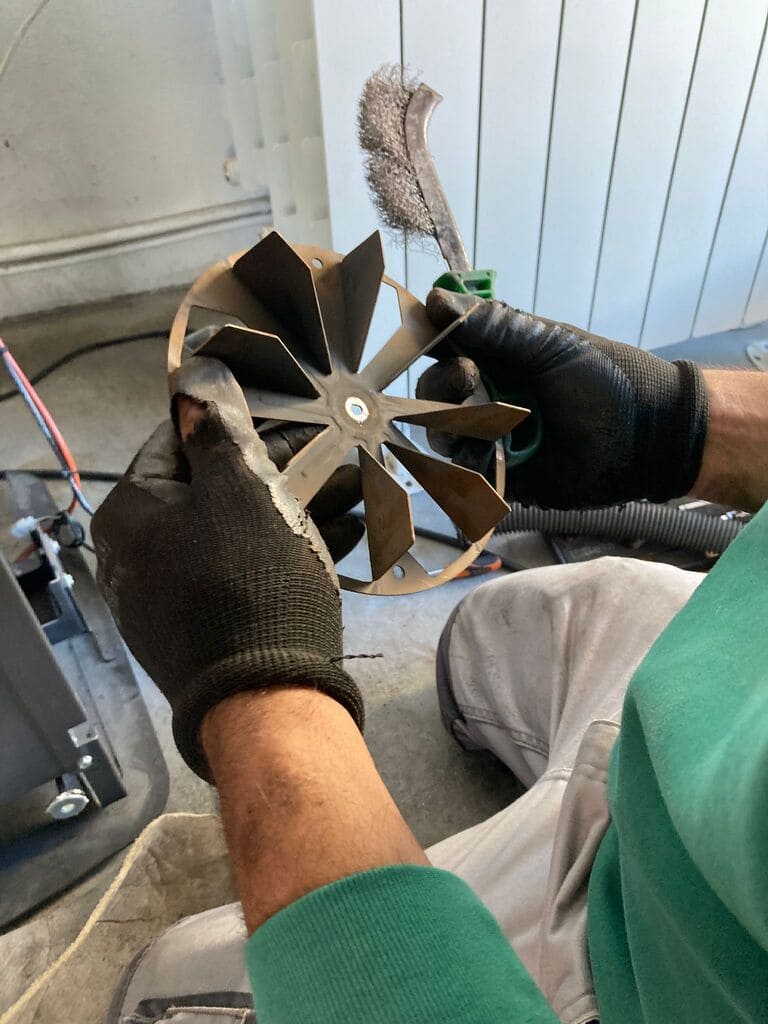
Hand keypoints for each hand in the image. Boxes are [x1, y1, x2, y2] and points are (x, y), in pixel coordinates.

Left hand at [92, 357, 362, 779]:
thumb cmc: (250, 578)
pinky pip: (241, 572)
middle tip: (324, 452)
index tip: (277, 413)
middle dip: (273, 469)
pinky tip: (342, 534)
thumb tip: (191, 381)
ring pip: (233, 532)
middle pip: (208, 490)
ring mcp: (167, 598)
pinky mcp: (201, 630)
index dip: (228, 421)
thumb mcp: (241, 489)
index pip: (174, 442)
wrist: (267, 697)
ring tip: (351, 488)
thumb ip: (216, 430)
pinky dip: (283, 550)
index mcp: (130, 514)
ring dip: (290, 507)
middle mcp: (135, 555)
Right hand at [417, 290, 708, 508]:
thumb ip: (491, 326)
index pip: (442, 352)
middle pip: (434, 396)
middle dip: (442, 386)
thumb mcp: (546, 343)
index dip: (431, 348)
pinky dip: (472, 462)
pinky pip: (469, 475)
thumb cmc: (602, 377)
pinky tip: (491, 450)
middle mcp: (486, 397)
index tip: (436, 340)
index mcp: (494, 359)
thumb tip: (433, 301)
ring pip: (445, 435)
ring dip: (453, 425)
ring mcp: (493, 439)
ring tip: (484, 418)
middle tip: (469, 377)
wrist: (647, 431)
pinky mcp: (504, 478)